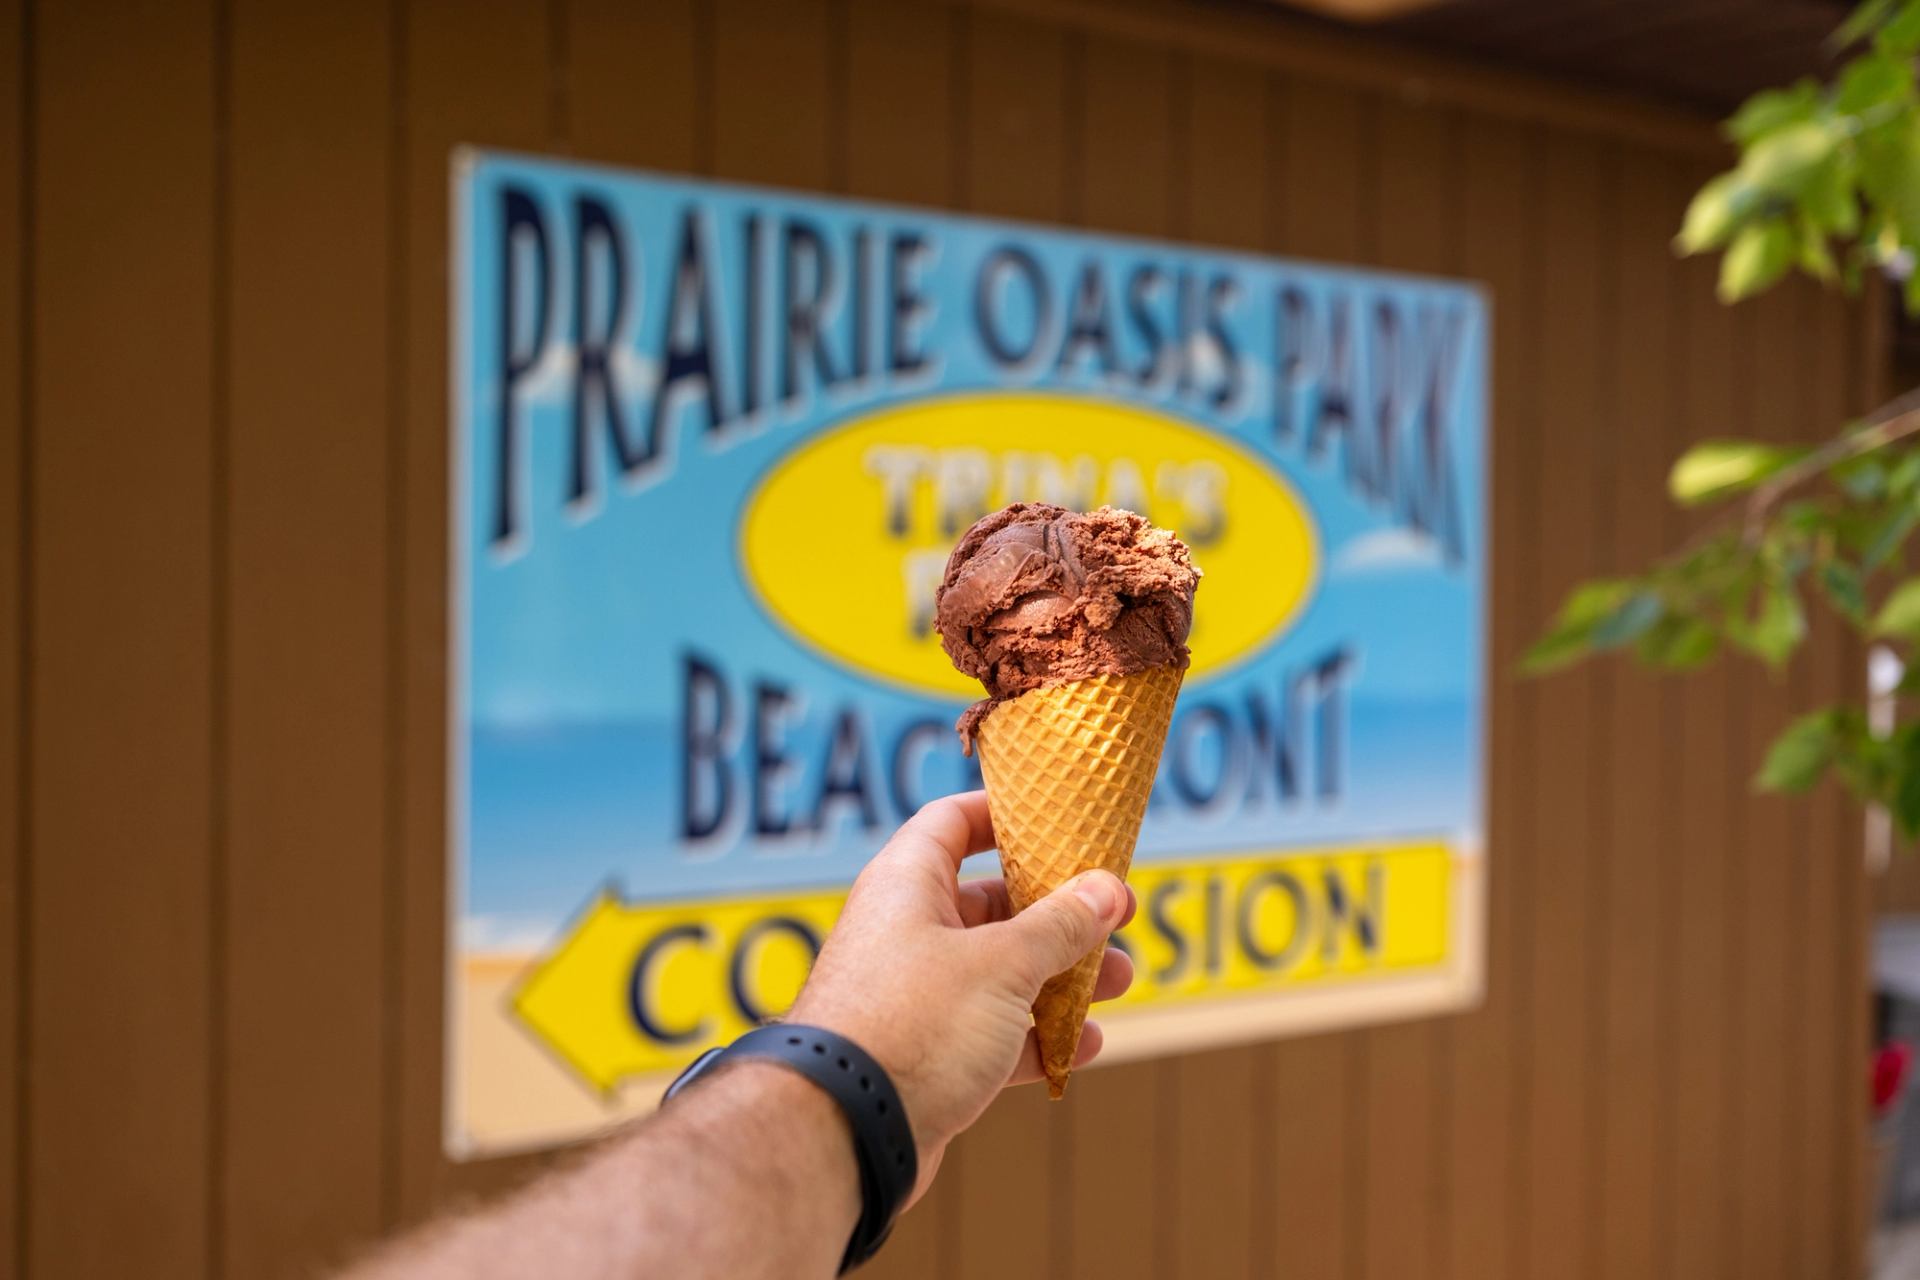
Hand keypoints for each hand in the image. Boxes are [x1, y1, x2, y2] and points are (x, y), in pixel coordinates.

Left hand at [787, 790, 1134, 1202]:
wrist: (843, 1131)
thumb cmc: (912, 1025)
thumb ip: (1059, 925)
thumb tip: (1107, 889)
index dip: (1006, 813)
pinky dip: (1036, 1037)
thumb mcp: (1001, 964)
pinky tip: (1083, 1046)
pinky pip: (991, 1034)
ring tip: (1120, 982)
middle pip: (992, 904)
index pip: (953, 823)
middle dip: (1060, 914)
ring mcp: (914, 996)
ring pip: (999, 973)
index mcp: (908, 885)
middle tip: (1117, 918)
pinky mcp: (925, 1055)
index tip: (1062, 817)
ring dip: (1061, 978)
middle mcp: (905, 932)